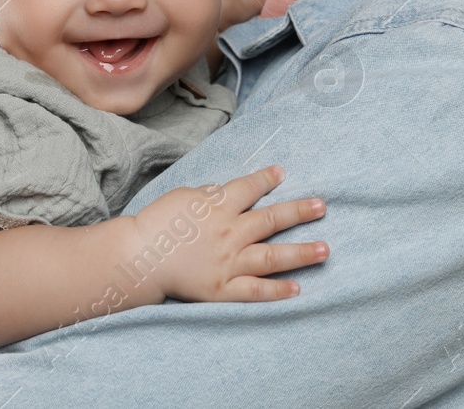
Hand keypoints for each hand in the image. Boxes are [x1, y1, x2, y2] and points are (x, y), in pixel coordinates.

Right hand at [130, 165, 327, 303]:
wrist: (138, 256)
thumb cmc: (157, 222)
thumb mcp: (183, 197)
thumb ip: (209, 196)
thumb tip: (224, 194)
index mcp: (218, 206)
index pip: (249, 188)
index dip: (267, 179)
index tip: (282, 173)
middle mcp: (230, 233)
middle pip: (272, 219)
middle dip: (300, 211)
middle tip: (322, 206)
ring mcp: (229, 262)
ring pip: (273, 256)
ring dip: (301, 252)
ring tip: (325, 249)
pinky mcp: (223, 289)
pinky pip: (255, 291)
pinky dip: (277, 291)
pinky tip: (297, 289)